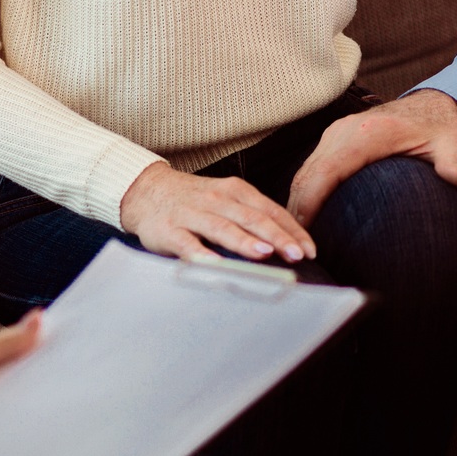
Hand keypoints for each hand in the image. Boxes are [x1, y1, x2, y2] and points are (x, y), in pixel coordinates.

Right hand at [119, 161, 315, 263]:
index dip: (292, 230)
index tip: (310, 250)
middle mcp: (216, 199)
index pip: (270, 211)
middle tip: (297, 255)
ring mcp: (192, 214)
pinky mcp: (168, 231)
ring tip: (265, 253)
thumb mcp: (227, 199)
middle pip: (252, 218)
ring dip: (245, 241)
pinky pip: (186, 243)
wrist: (146, 191)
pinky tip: (215, 265)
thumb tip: (288, 241)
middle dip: (277, 237)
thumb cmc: (196, 200)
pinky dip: (201, 254)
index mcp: (235, 191)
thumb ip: (253, 216)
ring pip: (222, 228)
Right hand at [287, 90, 456, 226]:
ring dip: (296, 203)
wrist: (435, 105)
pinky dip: (304, 191)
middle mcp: (346, 130)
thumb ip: (452, 162)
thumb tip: (455, 178)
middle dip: (297, 210)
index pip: (329, 169)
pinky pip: (312, 167)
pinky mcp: (336, 138)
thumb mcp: (452, 145)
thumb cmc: (442, 129)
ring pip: (305, 171)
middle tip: (294, 247)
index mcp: (369, 133)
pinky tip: (305, 217)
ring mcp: (338, 132)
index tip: (304, 230)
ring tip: (294, 239)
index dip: (311, 201)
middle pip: (309, 173)